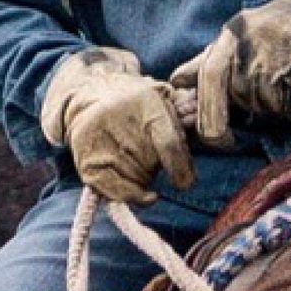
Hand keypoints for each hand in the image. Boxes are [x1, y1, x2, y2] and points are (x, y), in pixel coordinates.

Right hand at [41, 46, 193, 203]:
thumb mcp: (160, 99)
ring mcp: (98, 140)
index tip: (185, 182)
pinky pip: (116, 192)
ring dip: (143, 177)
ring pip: (137, 179)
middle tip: (152, 155)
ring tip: (136, 159)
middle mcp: (116, 117)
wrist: (87, 95)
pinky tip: (137, 189)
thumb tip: (205, 133)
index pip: (168, 142)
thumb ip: (184, 117)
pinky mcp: (86, 161)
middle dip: (159, 166)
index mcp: (143, 100)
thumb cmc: (134, 103)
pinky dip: (131, 195)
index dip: (180, 167)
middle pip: (152, 164)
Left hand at [170, 0, 290, 147]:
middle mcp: (247, 44)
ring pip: (268, 108)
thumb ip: (212, 58)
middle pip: (239, 99)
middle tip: (274, 93)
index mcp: (229, 36)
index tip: (219, 137)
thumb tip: (176, 82)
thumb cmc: (287, 24)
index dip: (207, 112)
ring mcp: (275, 56)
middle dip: (254, 107)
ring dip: (282, 104)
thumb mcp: (243, 33)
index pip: (204, 78)